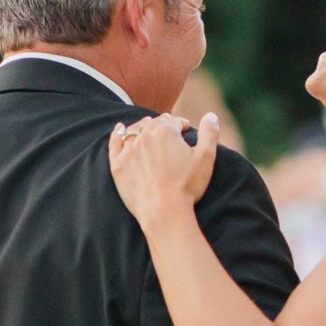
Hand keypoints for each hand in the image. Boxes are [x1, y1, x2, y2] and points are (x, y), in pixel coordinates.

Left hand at [107, 112, 218, 229]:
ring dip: (142, 125)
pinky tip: (119, 128)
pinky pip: (115, 142)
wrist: (163, 211)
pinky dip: (117, 133)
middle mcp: (145, 136)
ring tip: (147, 125)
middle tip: (168, 126)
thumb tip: (211, 115)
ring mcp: (129, 150)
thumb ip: (209, 134)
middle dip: (162, 123)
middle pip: (153, 123)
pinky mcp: (118, 164)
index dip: (181, 123)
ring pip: (134, 130)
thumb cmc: (187, 186)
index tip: (185, 128)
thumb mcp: (205, 158)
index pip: (174, 121)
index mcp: (166, 132)